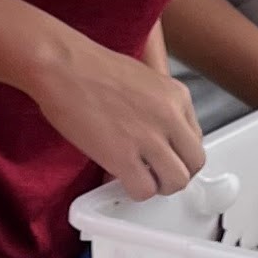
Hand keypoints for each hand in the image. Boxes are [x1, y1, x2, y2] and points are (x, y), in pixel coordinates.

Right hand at [21, 21, 206, 201]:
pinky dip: (134, 191)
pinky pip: (144, 190)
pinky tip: (119, 178)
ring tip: (139, 178)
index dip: (178, 152)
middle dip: (176, 173)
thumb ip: (157, 106)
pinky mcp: (123, 157)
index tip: (163, 155)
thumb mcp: (142, 78)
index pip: (195, 138)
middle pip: (194, 163)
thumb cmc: (90, 66)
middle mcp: (170, 117)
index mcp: (177, 95)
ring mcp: (149, 138)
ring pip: (176, 182)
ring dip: (158, 186)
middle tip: (156, 174)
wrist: (62, 66)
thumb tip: (156, 134)